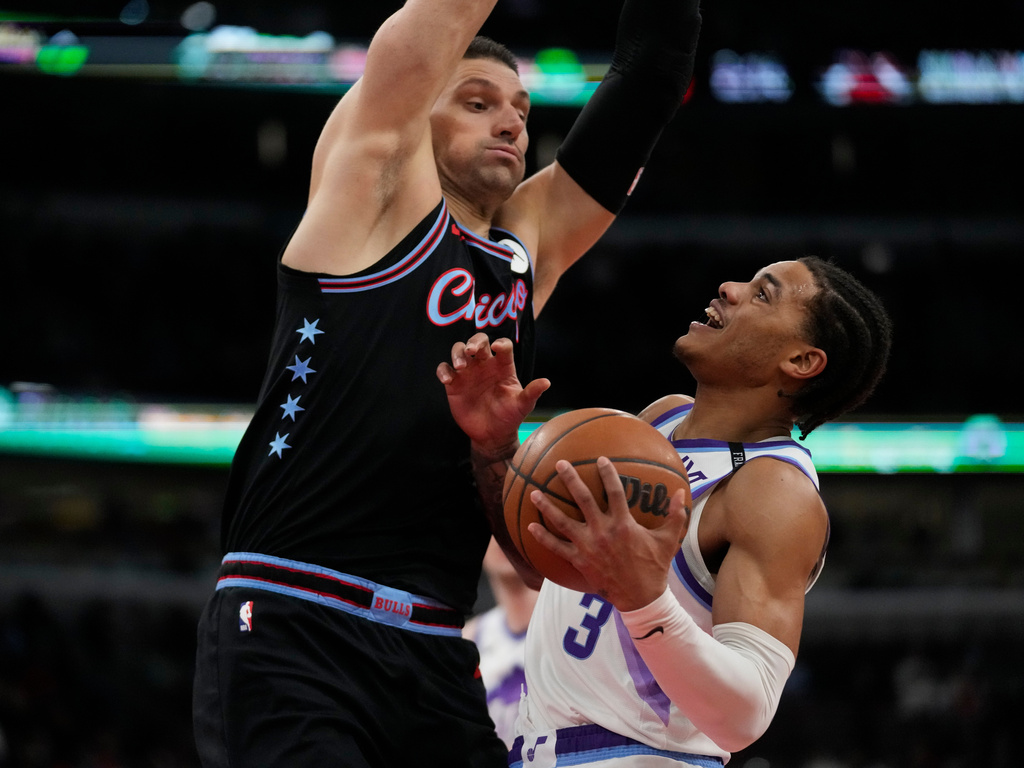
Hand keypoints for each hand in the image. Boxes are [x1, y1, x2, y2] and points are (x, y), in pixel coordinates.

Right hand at [436, 333, 549, 455]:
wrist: (492, 435)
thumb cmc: (510, 417)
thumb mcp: (522, 406)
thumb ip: (532, 393)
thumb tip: (546, 382)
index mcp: (503, 366)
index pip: (502, 346)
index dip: (500, 343)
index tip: (497, 348)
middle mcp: (485, 365)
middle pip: (478, 341)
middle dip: (475, 342)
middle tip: (472, 351)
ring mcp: (468, 372)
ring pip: (459, 350)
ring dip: (457, 353)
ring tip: (460, 366)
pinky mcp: (454, 384)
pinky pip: (444, 369)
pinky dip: (443, 371)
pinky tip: (447, 379)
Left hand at [528, 456, 689, 610]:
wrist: (641, 597)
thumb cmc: (655, 567)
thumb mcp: (669, 540)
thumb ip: (676, 515)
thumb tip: (683, 492)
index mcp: (623, 524)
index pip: (614, 491)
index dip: (607, 474)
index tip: (599, 459)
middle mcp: (602, 531)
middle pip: (582, 499)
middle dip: (570, 479)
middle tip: (559, 464)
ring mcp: (588, 546)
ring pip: (562, 521)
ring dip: (547, 506)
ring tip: (534, 492)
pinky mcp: (579, 560)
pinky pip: (556, 547)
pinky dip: (543, 537)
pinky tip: (529, 527)